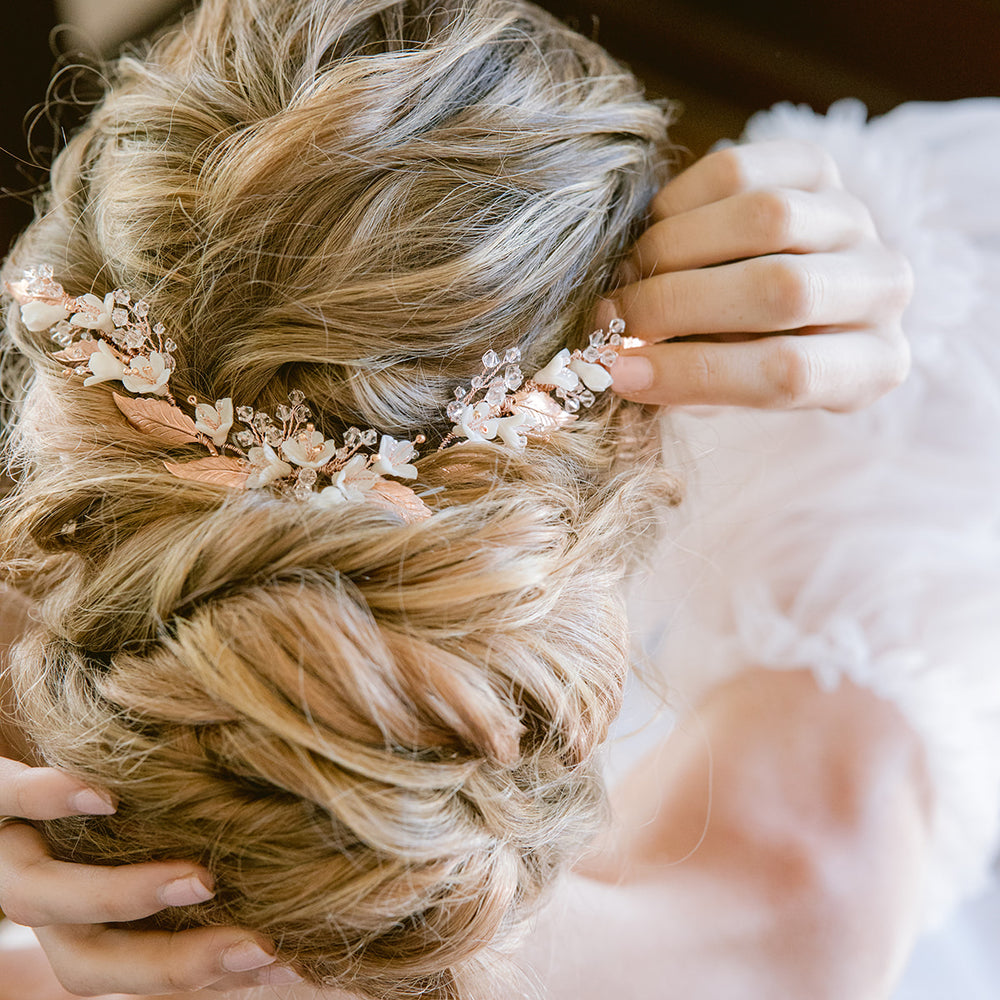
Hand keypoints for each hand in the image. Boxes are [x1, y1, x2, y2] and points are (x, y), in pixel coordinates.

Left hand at [0, 759, 300, 995]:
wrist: (14, 741)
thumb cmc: (98, 787)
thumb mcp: (146, 837)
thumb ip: (199, 866)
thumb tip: (302, 888)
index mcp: (74, 919)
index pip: (137, 967)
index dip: (207, 976)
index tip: (287, 963)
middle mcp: (40, 897)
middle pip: (87, 962)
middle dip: (173, 962)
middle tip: (256, 947)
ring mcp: (8, 848)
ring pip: (40, 896)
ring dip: (122, 896)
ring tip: (199, 882)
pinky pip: (6, 798)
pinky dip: (48, 800)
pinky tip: (103, 796)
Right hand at [606, 138, 913, 410]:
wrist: (779, 296)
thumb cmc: (748, 362)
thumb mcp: (731, 395)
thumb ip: (688, 385)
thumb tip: (617, 368)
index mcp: (870, 366)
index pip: (788, 374)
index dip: (692, 374)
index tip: (620, 373)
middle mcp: (881, 287)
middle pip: (779, 290)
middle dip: (675, 305)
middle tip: (612, 319)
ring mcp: (855, 218)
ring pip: (763, 219)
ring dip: (671, 251)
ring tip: (627, 278)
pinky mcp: (816, 166)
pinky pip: (739, 170)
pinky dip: (677, 204)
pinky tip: (653, 234)